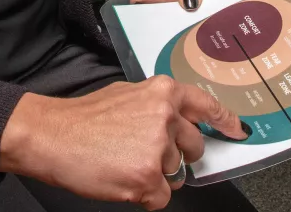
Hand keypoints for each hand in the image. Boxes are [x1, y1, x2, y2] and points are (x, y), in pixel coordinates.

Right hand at [0, 76, 248, 209]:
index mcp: (164, 93)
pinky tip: (123, 179)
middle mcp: (166, 117)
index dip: (225, 122)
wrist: (52, 136)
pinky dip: (145, 195)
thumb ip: (158, 106)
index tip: (237, 131)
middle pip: (194, 148)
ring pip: (176, 175)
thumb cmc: (84, 118)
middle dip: (177, 157)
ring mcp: (158, 149)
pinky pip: (161, 197)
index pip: (207, 107)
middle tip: (146, 154)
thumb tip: (178, 123)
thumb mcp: (128, 95)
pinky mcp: (148, 178)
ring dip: (155, 176)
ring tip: (124, 163)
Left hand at [132, 0, 241, 11]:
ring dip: (169, 11)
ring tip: (153, 7)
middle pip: (210, 9)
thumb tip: (192, 2)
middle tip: (179, 16)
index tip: (207, 14)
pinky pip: (168, 9)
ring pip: (187, 13)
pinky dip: (154, 6)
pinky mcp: (178, 3)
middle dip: (194, 15)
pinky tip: (142, 1)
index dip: (221, 6)